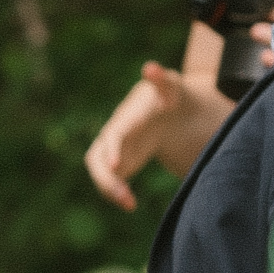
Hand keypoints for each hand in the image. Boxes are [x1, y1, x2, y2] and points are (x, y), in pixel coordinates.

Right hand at [85, 60, 227, 212]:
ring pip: (101, 171)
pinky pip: (110, 180)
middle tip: (126, 199)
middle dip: (107, 180)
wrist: (173, 110)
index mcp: (128, 114)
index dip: (114, 149)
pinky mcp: (120, 162)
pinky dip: (117, 192)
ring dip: (109, 189)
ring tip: (129, 205)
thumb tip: (149, 68)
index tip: (118, 167)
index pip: (115, 133)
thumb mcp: (174, 87)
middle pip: (99, 157)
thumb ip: (162, 80)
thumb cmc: (174, 95)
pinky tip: (130, 204)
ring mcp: (115, 148)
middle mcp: (115, 131)